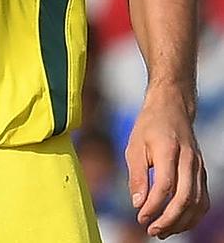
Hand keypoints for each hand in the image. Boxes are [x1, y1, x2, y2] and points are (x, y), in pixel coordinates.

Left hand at [125, 89, 208, 237]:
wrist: (172, 108)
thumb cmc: (149, 127)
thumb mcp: (134, 146)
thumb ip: (137, 176)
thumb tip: (138, 204)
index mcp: (168, 148)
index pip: (165, 185)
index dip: (154, 206)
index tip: (140, 217)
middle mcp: (188, 158)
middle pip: (184, 198)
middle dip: (168, 220)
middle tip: (151, 230)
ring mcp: (198, 166)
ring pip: (196, 202)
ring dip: (180, 222)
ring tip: (162, 231)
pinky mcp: (202, 172)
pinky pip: (202, 200)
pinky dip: (192, 216)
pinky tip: (177, 223)